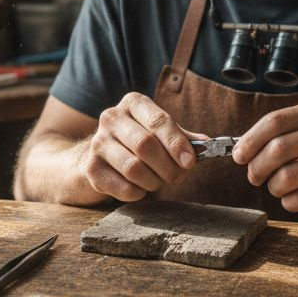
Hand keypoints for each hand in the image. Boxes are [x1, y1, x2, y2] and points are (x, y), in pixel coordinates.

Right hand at [82, 92, 207, 201]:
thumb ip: (182, 137)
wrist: (99, 157)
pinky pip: (123, 187)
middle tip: (178, 177)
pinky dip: (138, 193)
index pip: (159, 121)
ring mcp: (97, 142)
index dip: (176, 143)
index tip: (190, 162)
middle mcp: (112, 117)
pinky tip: (140, 188)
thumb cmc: (137, 142)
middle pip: (145, 145)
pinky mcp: (91, 168)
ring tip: (158, 182)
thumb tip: (207, 144)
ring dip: (153, 181)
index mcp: (134, 103)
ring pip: (133, 168)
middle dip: (168, 166)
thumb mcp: (159, 132)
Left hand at [231, 101, 297, 214]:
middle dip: (256, 167)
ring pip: (286, 177)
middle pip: (276, 150)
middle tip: (254, 176)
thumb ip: (283, 134)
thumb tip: (240, 150)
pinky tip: (294, 198)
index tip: (238, 156)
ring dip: (272, 187)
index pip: (274, 122)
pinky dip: (288, 202)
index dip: (249, 141)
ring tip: (277, 187)